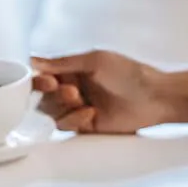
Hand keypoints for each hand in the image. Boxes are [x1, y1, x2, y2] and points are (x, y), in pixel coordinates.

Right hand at [32, 51, 171, 132]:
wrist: (153, 98)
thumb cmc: (130, 74)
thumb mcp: (96, 61)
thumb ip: (64, 63)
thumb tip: (34, 61)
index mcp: (74, 70)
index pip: (44, 75)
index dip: (38, 79)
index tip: (47, 80)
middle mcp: (74, 88)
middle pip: (43, 95)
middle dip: (50, 92)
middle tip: (66, 89)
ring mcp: (79, 107)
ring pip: (51, 111)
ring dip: (61, 105)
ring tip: (79, 98)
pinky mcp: (86, 125)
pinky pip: (66, 125)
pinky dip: (74, 119)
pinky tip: (90, 113)